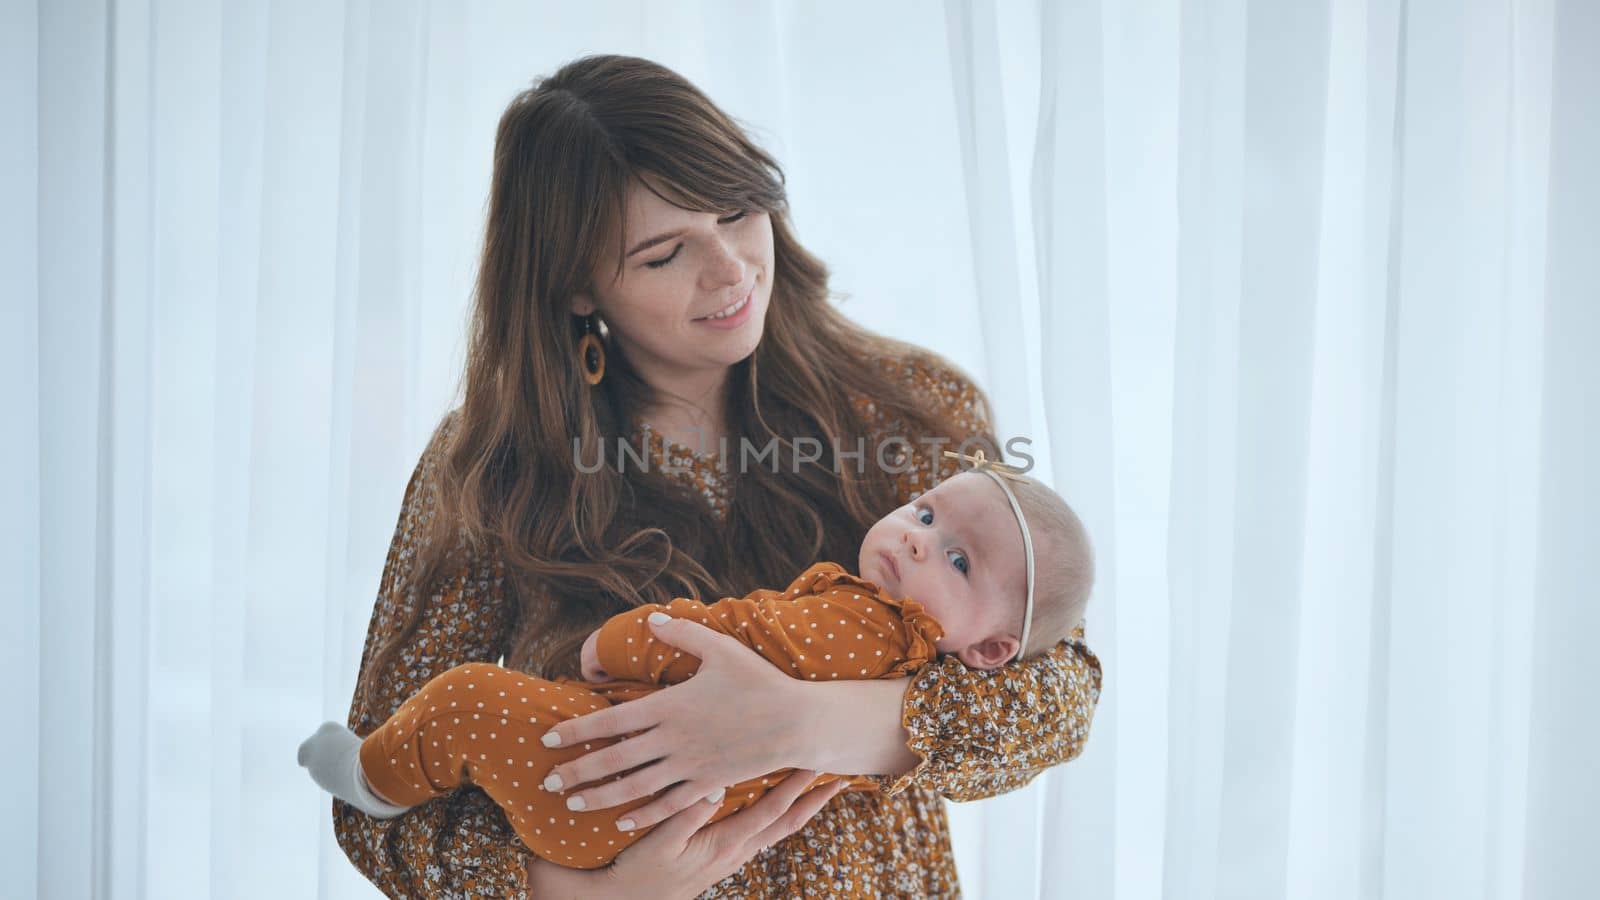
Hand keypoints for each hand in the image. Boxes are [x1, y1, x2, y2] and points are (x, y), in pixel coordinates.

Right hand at [527, 770, 846, 898]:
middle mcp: (737, 850)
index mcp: (727, 842)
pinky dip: (779, 816)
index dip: (799, 787)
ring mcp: (732, 856)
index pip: (773, 810)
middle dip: (816, 799)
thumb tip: (717, 784)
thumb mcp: (659, 842)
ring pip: (777, 829)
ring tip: (820, 787)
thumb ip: (688, 813)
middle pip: (787, 822)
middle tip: (842, 775)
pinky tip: (780, 806)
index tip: (821, 764)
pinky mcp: (722, 857)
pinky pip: (761, 833)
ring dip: (801, 807)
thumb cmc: (639, 871)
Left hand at [537, 616, 814, 829]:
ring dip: (600, 798)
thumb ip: (682, 633)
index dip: (575, 731)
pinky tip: (621, 822)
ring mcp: (690, 766)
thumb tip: (653, 619)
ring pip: (634, 788)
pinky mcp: (707, 784)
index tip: (548, 739)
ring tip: (572, 804)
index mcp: (669, 706)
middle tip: (547, 781)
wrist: (797, 722)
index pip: (610, 721)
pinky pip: (668, 805)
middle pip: (613, 761)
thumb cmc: (759, 681)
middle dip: (576, 772)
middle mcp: (673, 740)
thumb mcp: (721, 649)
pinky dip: (642, 816)